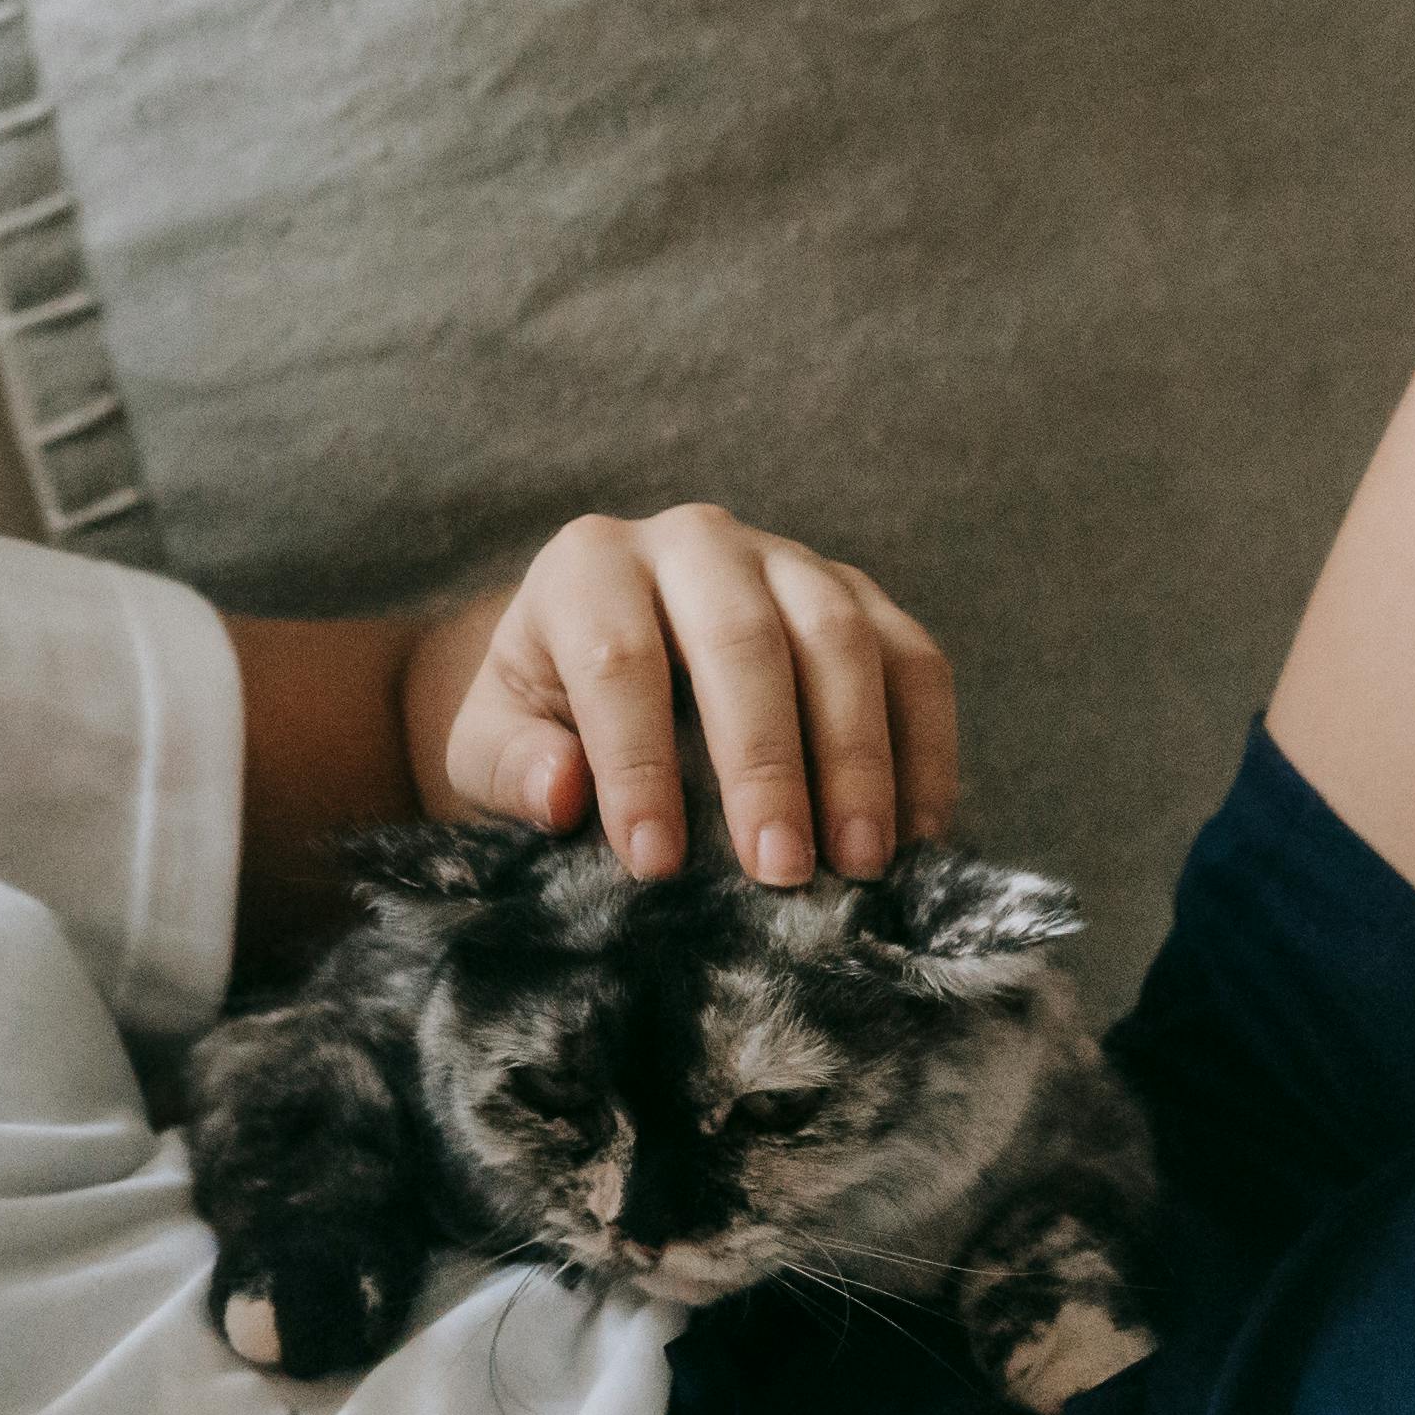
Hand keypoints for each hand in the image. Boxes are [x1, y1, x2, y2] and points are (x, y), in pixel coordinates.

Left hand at [402, 504, 961, 888]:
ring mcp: (789, 561)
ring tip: (859, 864)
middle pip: (742, 639)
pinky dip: (925, 746)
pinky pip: (913, 659)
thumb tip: (562, 790)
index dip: (637, 765)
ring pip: (840, 637)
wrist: (608, 674)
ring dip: (857, 757)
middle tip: (779, 872)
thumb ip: (509, 768)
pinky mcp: (861, 598)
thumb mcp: (489, 751)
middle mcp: (694, 542)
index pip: (616, 659)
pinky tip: (918, 834)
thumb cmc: (544, 723)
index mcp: (588, 567)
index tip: (655, 865)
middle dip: (765, 764)